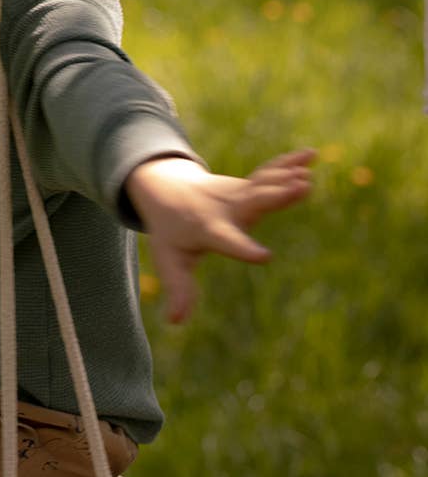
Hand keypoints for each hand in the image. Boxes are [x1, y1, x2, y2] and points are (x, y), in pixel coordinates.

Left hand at [124, 149, 314, 323]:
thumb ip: (178, 288)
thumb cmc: (170, 231)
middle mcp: (226, 208)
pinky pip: (269, 172)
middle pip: (252, 202)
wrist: (164, 189)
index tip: (265, 256)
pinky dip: (289, 163)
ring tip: (308, 175)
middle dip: (274, 196)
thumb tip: (175, 322)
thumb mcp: (170, 260)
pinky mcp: (248, 184)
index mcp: (209, 230)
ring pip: (263, 184)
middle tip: (300, 188)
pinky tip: (312, 155)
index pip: (227, 241)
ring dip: (285, 178)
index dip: (244, 249)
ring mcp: (238, 193)